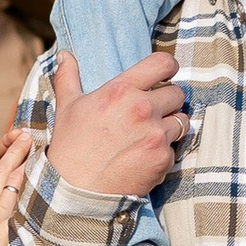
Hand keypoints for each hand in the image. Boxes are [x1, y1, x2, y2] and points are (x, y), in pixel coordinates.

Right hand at [47, 48, 186, 199]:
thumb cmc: (71, 146)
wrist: (76, 191)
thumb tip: (64, 54)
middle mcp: (142, 108)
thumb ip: (68, 76)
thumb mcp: (67, 107)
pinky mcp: (163, 158)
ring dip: (170, 125)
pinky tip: (144, 155)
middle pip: (177, 93)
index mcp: (121, 90)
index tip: (165, 74)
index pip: (163, 63)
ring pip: (181, 120)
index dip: (168, 67)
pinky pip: (175, 147)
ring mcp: (156, 135)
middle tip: (151, 112)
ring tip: (149, 134)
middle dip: (167, 100)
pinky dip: (164, 150)